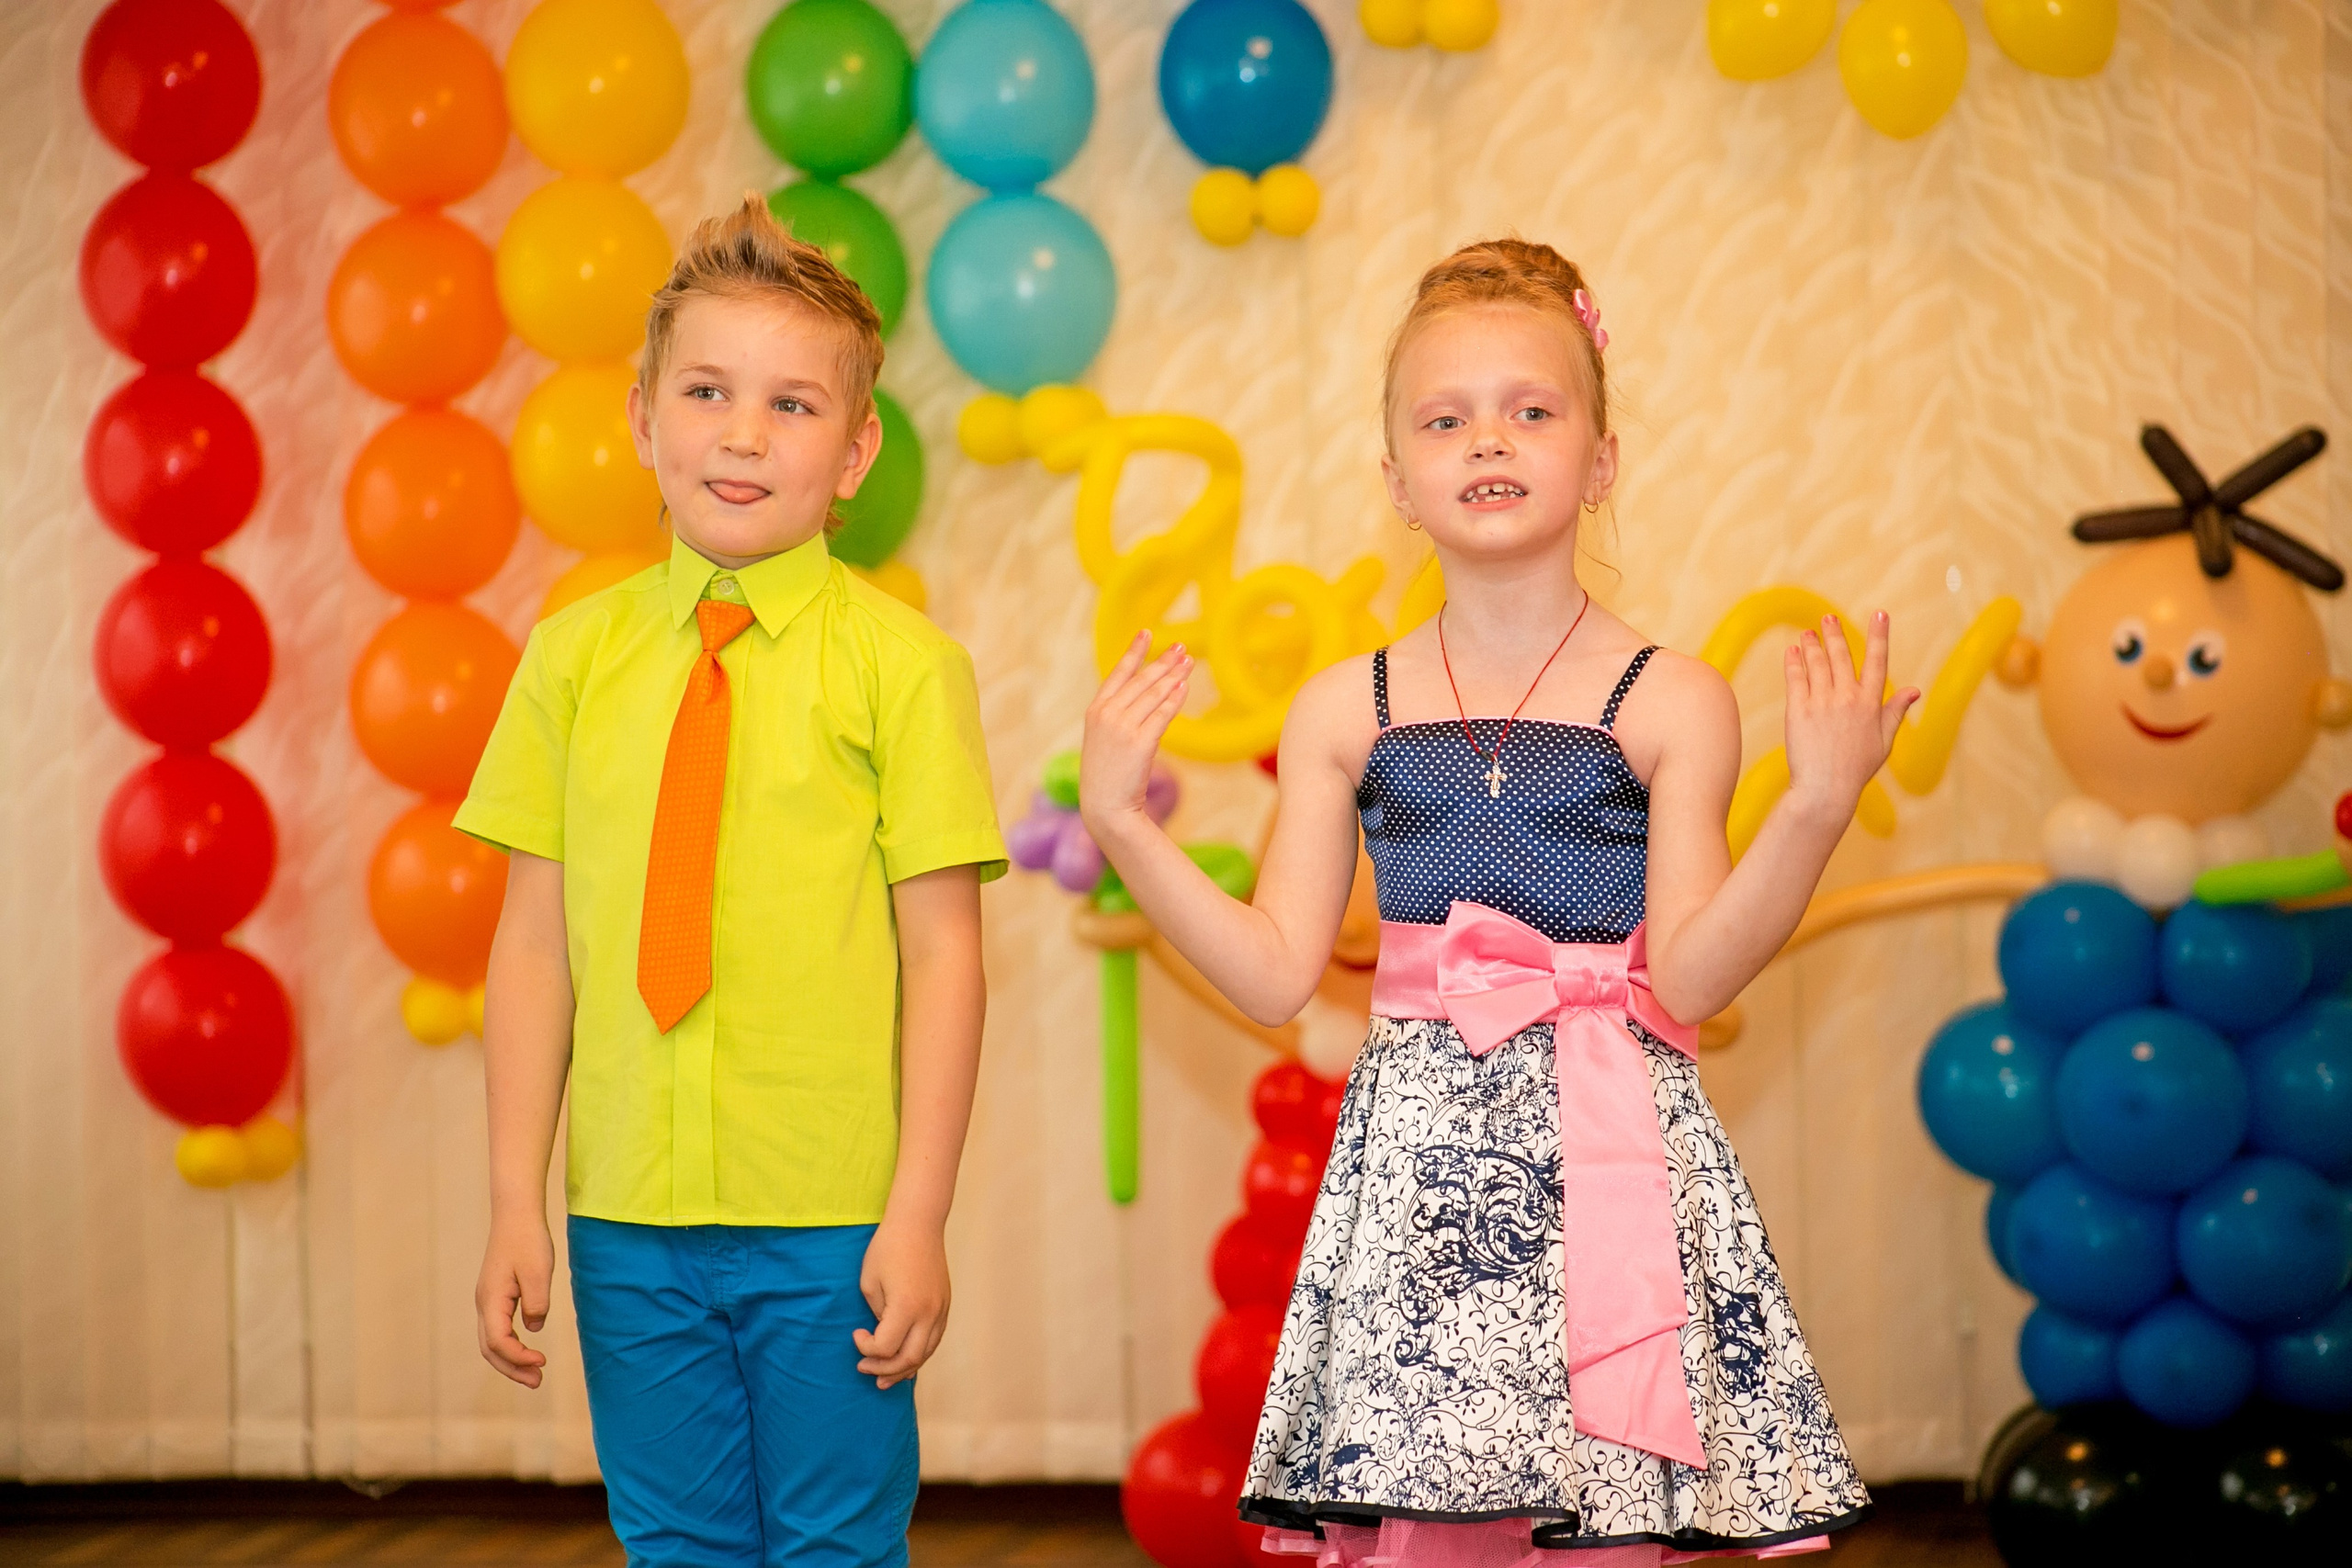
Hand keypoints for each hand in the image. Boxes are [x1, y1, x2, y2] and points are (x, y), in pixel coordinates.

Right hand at [476, 1212, 553, 1387]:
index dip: (518, 1357)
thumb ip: (537, 1304)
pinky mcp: (496, 1296)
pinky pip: (498, 1330)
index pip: (497, 1342)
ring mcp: (487, 1301)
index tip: (542, 1362)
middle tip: (538, 1381)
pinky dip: (511, 1346)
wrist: (516, 1215)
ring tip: (536, 1373)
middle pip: (490, 1349)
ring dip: (511, 1360)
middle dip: (512, 1369)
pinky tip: (528, 1350)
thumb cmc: (528, 1240)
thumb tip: (533, 1327)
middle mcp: (484, 1304)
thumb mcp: (539, 1272)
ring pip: (491, 1341)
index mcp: (491, 1300)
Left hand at [855, 1216, 950, 1389]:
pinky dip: (919, 1354)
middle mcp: (929, 1312)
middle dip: (884, 1369)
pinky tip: (906, 1361)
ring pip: (926, 1353)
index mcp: (906, 1306)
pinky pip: (934, 1340)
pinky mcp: (945, 1305)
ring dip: (904, 1369)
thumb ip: (877, 1315)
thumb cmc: (887, 1248)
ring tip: (884, 1379)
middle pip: (909, 1358)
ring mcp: (941, 1310)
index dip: (865, 1347)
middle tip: (864, 1368)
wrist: (918, 1223)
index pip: (886, 1347)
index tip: (856, 1333)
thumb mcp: (870, 1282)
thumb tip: (883, 1335)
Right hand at [1079, 632, 1190, 834]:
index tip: (1147, 632)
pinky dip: (1175, 698)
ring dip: (1173, 676)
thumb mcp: (1104, 740)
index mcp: (1095, 711)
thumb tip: (1149, 697)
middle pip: (1141, 680)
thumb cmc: (1107, 776)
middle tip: (1181, 647)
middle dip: (1163, 661)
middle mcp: (1107, 714)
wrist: (1105, 807)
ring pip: (1154, 694)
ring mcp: (1123, 727)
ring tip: (1189, 662)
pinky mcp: (1140, 742)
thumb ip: (1119, 716)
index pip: (1117, 674)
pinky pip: (1163, 714)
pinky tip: (1185, 687)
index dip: (1134, 652)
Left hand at [1783, 612, 1918, 822]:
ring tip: (1807, 633)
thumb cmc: (1856, 768)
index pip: (1878, 662)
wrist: (1825, 789)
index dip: (1879, 636)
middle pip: (1842, 657)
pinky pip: (1796, 678)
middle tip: (1828, 618)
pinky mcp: (1799, 710)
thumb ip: (1896, 711)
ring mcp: (1822, 702)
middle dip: (1835, 635)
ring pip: (1817, 664)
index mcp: (1870, 704)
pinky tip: (1792, 651)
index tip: (1880, 614)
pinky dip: (1794, 662)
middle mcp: (1847, 698)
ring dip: (1812, 645)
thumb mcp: (1883, 741)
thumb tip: (1915, 690)